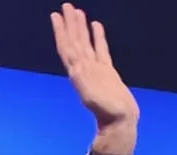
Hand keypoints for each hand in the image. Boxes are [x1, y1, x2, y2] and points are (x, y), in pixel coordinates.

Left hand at [50, 4, 137, 154]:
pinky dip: (97, 37)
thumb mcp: (93, 99)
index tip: (56, 16)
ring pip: (86, 43)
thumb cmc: (109, 113)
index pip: (67, 47)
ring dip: (80, 27)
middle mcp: (85, 68)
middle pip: (75, 41)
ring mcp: (96, 69)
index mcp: (79, 73)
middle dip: (70, 23)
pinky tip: (96, 25)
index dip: (61, 31)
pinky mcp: (108, 71)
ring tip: (77, 11)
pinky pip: (101, 50)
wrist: (121, 122)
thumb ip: (85, 83)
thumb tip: (76, 71)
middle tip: (66, 5)